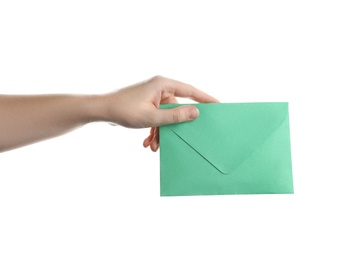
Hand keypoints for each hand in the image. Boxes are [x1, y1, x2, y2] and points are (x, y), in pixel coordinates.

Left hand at [102, 75, 217, 151]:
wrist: (101, 111)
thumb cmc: (124, 110)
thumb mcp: (152, 117)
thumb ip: (175, 116)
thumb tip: (196, 113)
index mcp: (163, 85)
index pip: (190, 91)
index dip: (205, 99)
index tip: (218, 105)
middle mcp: (159, 88)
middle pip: (177, 107)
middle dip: (175, 126)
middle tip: (182, 136)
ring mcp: (153, 97)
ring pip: (166, 116)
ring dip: (162, 132)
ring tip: (155, 146)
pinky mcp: (147, 104)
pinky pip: (157, 118)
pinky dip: (154, 130)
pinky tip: (148, 142)